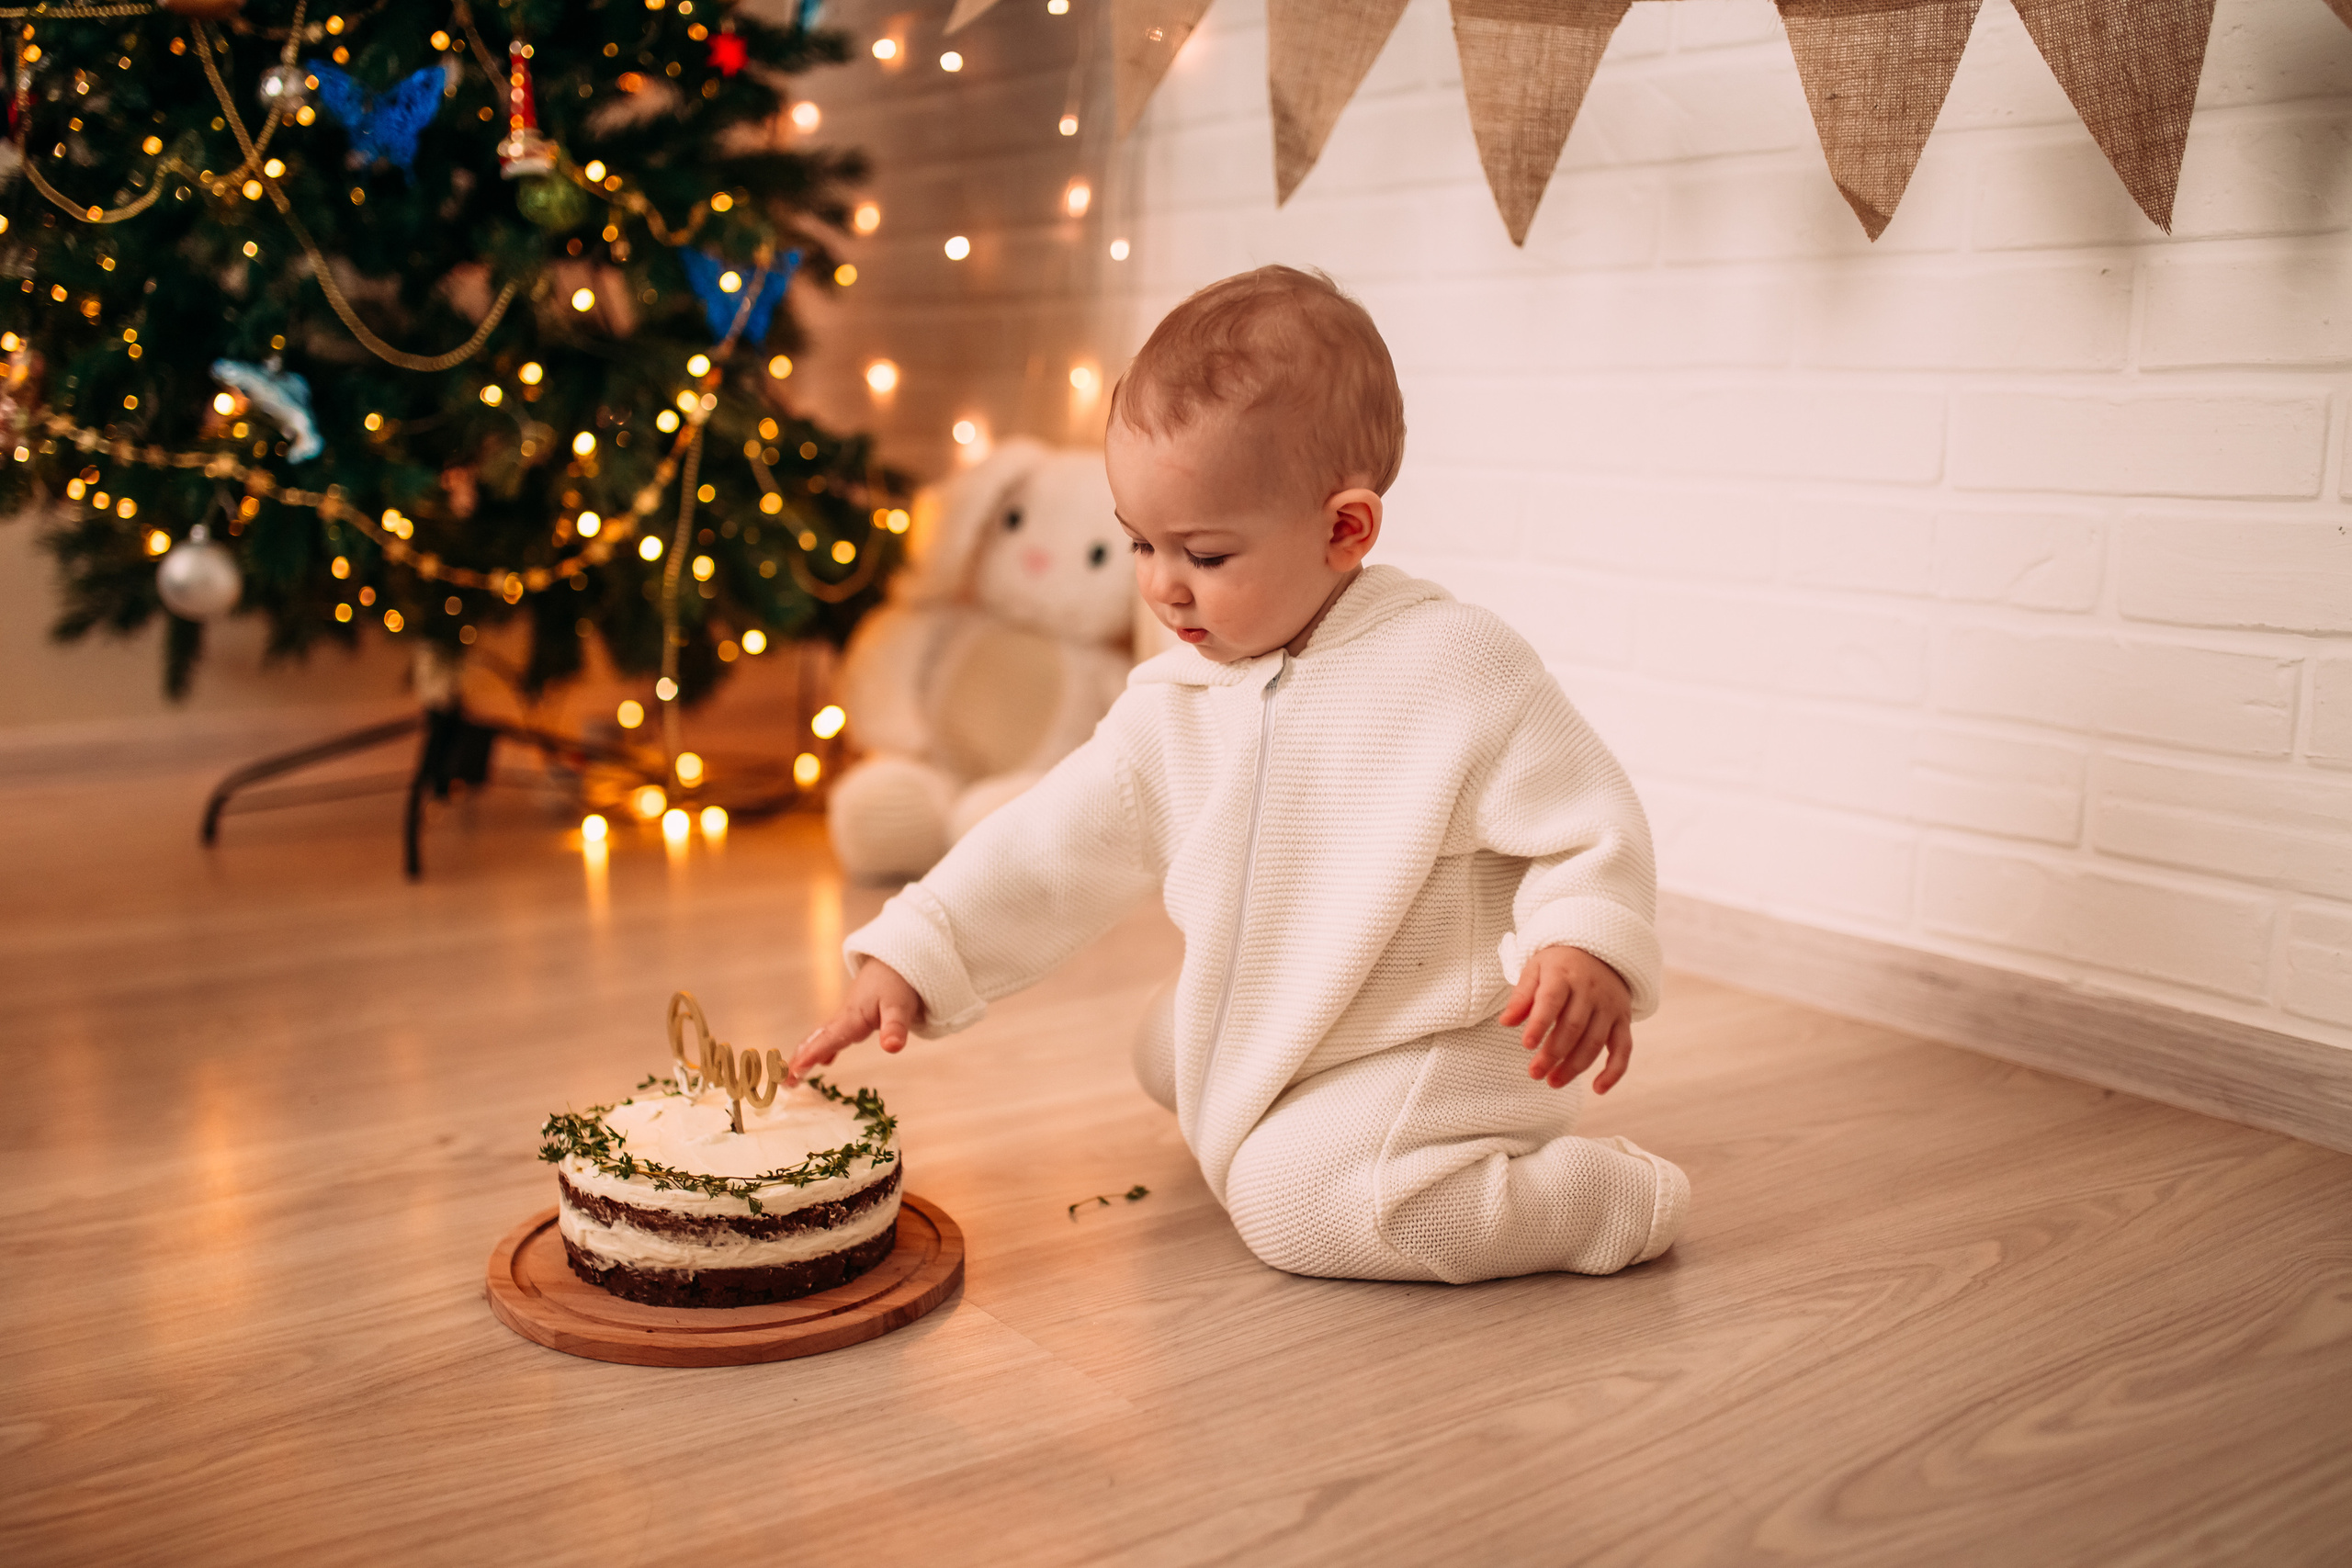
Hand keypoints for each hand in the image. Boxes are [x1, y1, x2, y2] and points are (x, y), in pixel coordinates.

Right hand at [789, 959, 923, 1078]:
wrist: (896, 959)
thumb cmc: (898, 982)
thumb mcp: (900, 1005)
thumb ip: (895, 1027)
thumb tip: (891, 1048)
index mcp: (852, 1017)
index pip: (828, 1040)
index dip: (810, 1057)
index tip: (794, 1073)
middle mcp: (844, 1018)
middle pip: (817, 1041)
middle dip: (800, 1060)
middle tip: (784, 1081)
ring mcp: (847, 1017)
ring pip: (821, 1038)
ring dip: (806, 1055)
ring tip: (792, 1075)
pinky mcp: (854, 1016)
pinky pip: (833, 1035)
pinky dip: (824, 1048)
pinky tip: (825, 1062)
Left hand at [1499, 946, 1633, 1092]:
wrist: (1600, 951)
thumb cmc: (1559, 964)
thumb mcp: (1535, 969)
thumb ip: (1521, 996)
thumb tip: (1505, 1022)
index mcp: (1564, 975)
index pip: (1552, 1001)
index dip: (1539, 1024)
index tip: (1526, 1045)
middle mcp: (1590, 991)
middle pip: (1573, 1027)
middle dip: (1553, 1054)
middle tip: (1534, 1073)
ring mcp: (1609, 1006)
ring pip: (1594, 1042)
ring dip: (1574, 1066)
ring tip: (1552, 1082)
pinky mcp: (1623, 1019)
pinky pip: (1623, 1048)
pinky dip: (1614, 1071)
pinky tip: (1598, 1089)